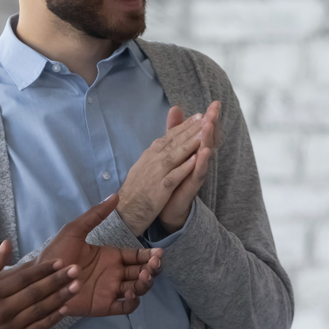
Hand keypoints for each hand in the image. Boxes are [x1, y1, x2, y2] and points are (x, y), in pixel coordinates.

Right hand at [0, 240, 79, 328]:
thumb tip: (8, 243)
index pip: (22, 279)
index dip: (42, 270)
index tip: (60, 261)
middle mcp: (2, 311)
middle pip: (35, 294)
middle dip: (57, 281)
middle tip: (76, 270)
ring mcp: (11, 328)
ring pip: (40, 311)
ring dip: (60, 298)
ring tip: (77, 286)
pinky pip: (40, 328)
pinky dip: (54, 318)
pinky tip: (66, 307)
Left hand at [38, 194, 163, 316]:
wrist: (38, 280)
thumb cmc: (55, 255)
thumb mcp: (74, 230)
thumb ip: (95, 214)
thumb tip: (115, 195)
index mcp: (112, 257)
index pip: (138, 256)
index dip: (150, 256)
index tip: (158, 254)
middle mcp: (114, 274)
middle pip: (142, 273)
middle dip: (152, 269)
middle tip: (152, 266)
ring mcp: (110, 291)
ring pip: (137, 289)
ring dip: (145, 284)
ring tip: (142, 278)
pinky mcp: (104, 306)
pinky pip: (124, 308)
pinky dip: (132, 303)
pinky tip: (129, 294)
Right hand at [117, 111, 204, 234]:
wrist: (124, 212)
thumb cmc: (136, 189)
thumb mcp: (144, 166)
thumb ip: (155, 152)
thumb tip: (162, 140)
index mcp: (150, 155)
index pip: (169, 137)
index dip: (183, 126)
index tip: (198, 116)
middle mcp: (152, 161)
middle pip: (173, 142)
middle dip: (189, 130)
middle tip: (204, 117)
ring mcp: (155, 175)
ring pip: (174, 156)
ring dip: (188, 144)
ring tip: (202, 133)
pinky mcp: (159, 190)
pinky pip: (173, 177)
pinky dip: (183, 168)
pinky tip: (195, 160)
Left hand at [159, 101, 220, 232]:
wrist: (168, 205)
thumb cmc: (175, 176)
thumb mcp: (174, 148)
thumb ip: (176, 129)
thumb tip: (176, 107)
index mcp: (196, 150)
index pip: (204, 131)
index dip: (209, 117)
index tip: (215, 102)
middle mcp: (200, 160)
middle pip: (208, 138)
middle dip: (212, 123)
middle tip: (216, 109)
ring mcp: (197, 172)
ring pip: (205, 153)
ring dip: (208, 139)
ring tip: (210, 125)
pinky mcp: (193, 185)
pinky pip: (199, 172)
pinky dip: (202, 162)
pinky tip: (204, 152)